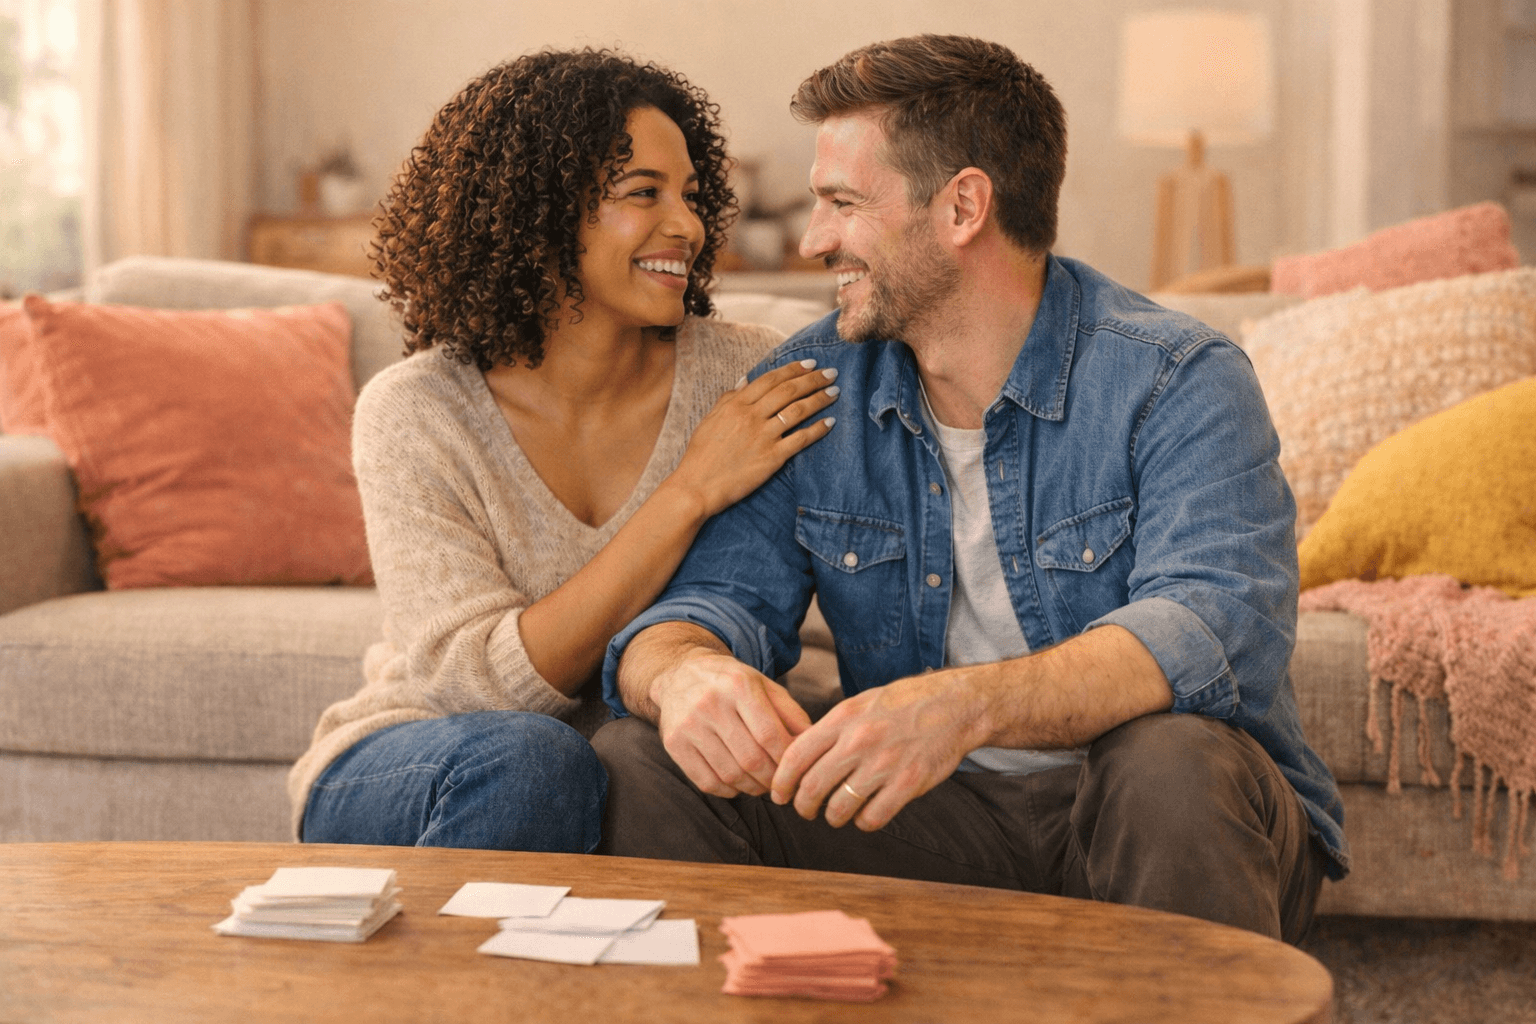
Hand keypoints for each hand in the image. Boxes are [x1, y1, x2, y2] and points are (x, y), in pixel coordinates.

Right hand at [652, 649, 812, 797]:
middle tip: (781, 784)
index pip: (770, 736)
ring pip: (730, 775)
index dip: (787, 761)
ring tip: (762, 784)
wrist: (680, 674)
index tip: (796, 770)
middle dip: (772, 779)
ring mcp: (689, 725)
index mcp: (738, 686)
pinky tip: (738, 783)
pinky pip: (707, 782)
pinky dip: (728, 791)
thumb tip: (813, 746)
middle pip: (751, 760)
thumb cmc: (731, 683)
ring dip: (753, 788)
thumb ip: (791, 714)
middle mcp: (710, 703)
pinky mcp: (674, 743)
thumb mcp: (764, 686)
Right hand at [670, 359, 838, 515]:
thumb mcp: (710, 419)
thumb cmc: (701, 454)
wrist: (697, 486)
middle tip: (831, 373)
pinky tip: (830, 422)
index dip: (793, 369)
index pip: (771, 379)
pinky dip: (817, 429)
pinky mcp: (771, 458)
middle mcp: (751, 416)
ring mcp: (762, 436)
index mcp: (736, 404)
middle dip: (813, 379)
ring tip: (835, 392)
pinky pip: (800, 439)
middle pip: (789, 390)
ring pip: (798, 410)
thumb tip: (745, 380)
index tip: (811, 364)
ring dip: (819, 399)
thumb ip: (728, 398)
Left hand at [770, 673, 984, 830]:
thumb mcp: (860, 703)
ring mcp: (884, 764)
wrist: (955, 705)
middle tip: (804, 811)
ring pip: (839, 809)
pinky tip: (865, 813)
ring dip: (832, 817)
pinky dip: (863, 821)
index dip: (781, 781)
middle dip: (802, 806)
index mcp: (842, 718)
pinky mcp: (908, 784)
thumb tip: (800, 757)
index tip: (779, 794)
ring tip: (836, 814)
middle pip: (812, 787)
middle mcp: (859, 741)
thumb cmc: (904, 703)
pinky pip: (872, 818)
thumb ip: (831, 729)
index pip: (795, 756)